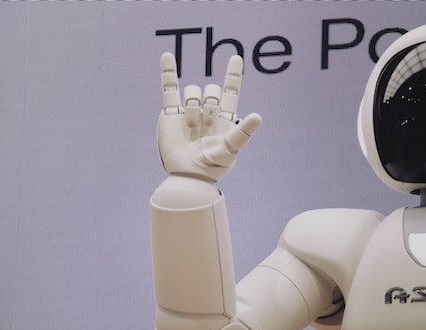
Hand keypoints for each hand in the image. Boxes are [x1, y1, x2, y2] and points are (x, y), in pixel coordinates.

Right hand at [157, 52, 261, 181]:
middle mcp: (207, 113)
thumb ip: (244, 132)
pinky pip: (170, 90)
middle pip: (211, 91)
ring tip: (191, 126)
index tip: (236, 58)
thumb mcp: (231, 149)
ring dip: (194, 107)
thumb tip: (258, 116)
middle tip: (206, 123)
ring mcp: (188, 112)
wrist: (188, 176)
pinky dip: (168, 72)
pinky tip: (167, 56)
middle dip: (210, 102)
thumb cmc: (213, 166)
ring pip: (193, 92)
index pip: (231, 92)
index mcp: (225, 119)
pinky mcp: (171, 115)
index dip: (233, 75)